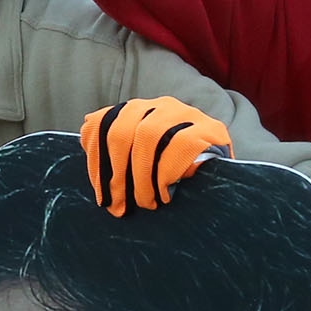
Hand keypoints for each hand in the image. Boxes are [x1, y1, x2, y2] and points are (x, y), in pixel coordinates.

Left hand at [80, 97, 231, 215]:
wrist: (225, 178)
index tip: (100, 194)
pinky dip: (166, 172)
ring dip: (141, 176)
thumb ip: (117, 145)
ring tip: (145, 202)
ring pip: (148, 135)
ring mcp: (187, 114)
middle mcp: (161, 105)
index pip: (104, 123)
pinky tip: (165, 192)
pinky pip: (180, 144)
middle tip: (117, 205)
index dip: (96, 159)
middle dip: (115, 173)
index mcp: (140, 110)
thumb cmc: (177, 172)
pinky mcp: (211, 128)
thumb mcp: (143, 160)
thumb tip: (85, 129)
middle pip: (122, 129)